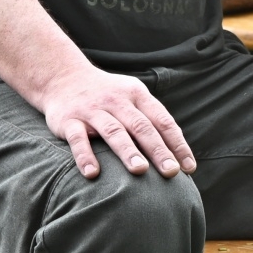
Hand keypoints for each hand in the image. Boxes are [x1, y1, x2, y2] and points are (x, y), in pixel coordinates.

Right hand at [38, 63, 195, 179]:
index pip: (162, 120)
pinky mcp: (68, 121)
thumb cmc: (107, 96)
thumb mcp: (131, 98)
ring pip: (113, 131)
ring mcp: (92, 110)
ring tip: (140, 170)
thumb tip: (179, 156)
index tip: (188, 167)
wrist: (63, 77)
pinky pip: (78, 139)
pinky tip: (92, 174)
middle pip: (141, 126)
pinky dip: (85, 156)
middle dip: (157, 150)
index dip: (177, 144)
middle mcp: (116, 101)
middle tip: (171, 172)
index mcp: (137, 95)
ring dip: (127, 150)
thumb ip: (151, 121)